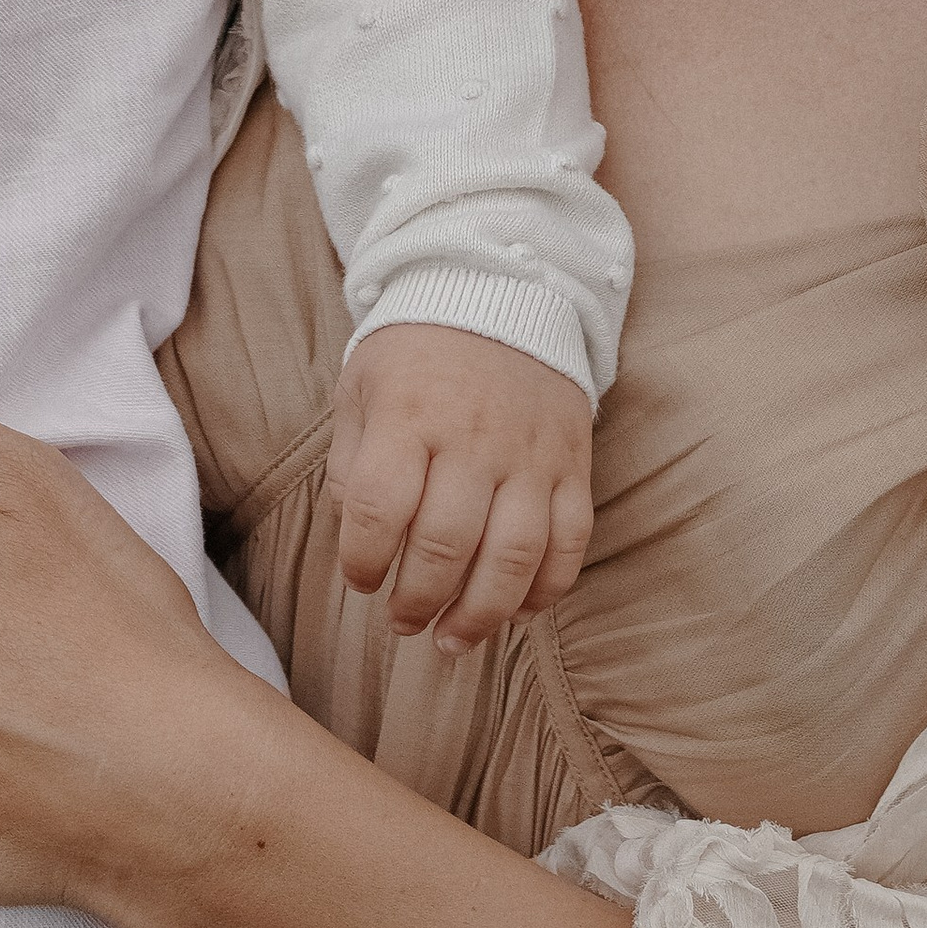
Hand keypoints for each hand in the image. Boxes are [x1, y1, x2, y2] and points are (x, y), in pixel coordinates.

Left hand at [328, 325, 593, 653]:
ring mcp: (529, 453)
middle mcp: (472, 437)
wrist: (498, 287)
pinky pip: (569, 541)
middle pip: (446, 545)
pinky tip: (516, 612)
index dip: (364, 563)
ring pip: (512, 557)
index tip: (361, 581)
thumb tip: (358, 543)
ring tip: (452, 640)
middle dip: (417, 601)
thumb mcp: (363, 388)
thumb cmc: (416, 351)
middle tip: (403, 623)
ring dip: (480, 615)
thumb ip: (354, 466)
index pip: (380, 511)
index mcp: (409, 415)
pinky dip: (546, 589)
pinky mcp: (571, 462)